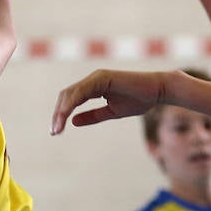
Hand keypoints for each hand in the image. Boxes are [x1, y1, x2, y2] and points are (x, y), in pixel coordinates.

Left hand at [50, 69, 166, 135]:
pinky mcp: (102, 78)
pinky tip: (66, 116)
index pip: (71, 100)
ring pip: (71, 93)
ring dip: (61, 111)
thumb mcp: (111, 112)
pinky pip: (82, 91)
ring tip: (57, 129)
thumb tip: (73, 121)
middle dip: (57, 114)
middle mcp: (92, 80)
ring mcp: (96, 77)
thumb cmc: (138, 100)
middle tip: (53, 133)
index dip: (61, 114)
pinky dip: (72, 104)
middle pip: (66, 96)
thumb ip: (93, 116)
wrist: (157, 91)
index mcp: (93, 86)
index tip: (56, 131)